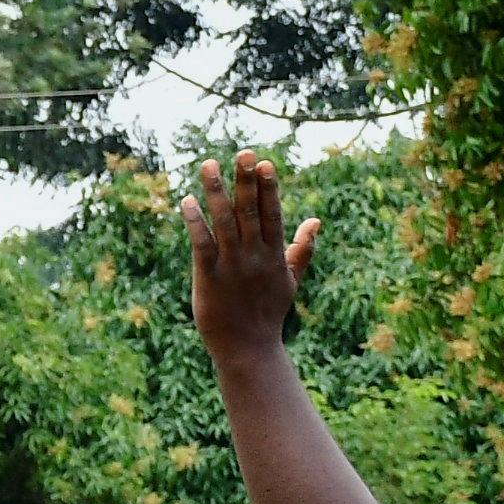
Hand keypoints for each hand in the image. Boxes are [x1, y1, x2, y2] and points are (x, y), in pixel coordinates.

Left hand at [180, 155, 321, 359]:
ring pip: (224, 222)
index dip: (268, 189)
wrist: (249, 350)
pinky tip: (187, 201)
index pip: (272, 215)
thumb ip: (302, 249)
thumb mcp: (290, 281)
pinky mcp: (209, 278)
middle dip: (246, 181)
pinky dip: (195, 222)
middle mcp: (254, 257)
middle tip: (243, 152)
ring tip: (207, 164)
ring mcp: (232, 266)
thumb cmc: (268, 315)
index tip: (265, 163)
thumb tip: (316, 220)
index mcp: (274, 256)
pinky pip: (202, 244)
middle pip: (250, 212)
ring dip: (216, 192)